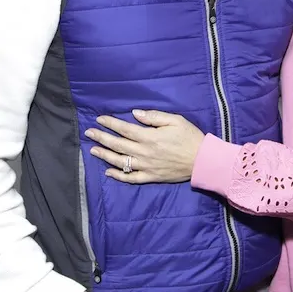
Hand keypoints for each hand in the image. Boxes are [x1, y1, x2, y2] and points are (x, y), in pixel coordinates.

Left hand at [85, 109, 203, 183]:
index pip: (124, 128)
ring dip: (105, 155)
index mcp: (149, 137)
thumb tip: (135, 113)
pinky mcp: (150, 177)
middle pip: (118, 144)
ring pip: (120, 162)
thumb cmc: (190, 137)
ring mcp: (146, 166)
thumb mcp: (175, 120)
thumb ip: (154, 117)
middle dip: (102, 137)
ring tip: (93, 150)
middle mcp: (144, 152)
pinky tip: (108, 172)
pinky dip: (118, 176)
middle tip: (89, 132)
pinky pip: (131, 178)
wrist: (202, 161)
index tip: (100, 119)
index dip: (110, 123)